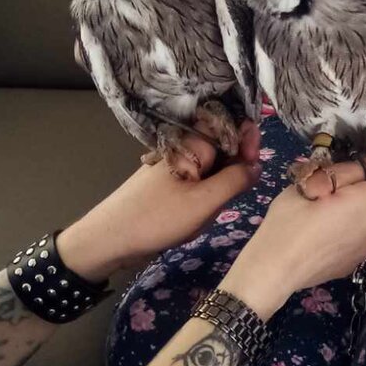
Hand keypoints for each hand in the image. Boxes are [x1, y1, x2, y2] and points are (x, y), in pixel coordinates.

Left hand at [58, 121, 262, 281]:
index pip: (231, 125)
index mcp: (192, 143)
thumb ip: (236, 180)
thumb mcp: (205, 202)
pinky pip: (197, 185)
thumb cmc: (157, 218)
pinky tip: (191, 220)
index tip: (254, 165)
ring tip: (202, 215)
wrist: (108, 240)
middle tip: (226, 199)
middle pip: (224, 148)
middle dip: (233, 173)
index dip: (248, 139)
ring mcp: (175, 166)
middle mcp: (184, 148)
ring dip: (217, 192)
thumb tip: (257, 165)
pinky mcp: (168, 184)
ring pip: (212, 170)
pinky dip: (202, 201)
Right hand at [222, 156, 365, 319]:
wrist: (275, 270)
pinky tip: (320, 232)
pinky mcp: (354, 263)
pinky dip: (346, 229)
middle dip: (365, 189)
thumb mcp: (318, 181)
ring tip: (322, 210)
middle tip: (331, 186)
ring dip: (354, 210)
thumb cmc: (294, 220)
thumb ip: (352, 170)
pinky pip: (357, 236)